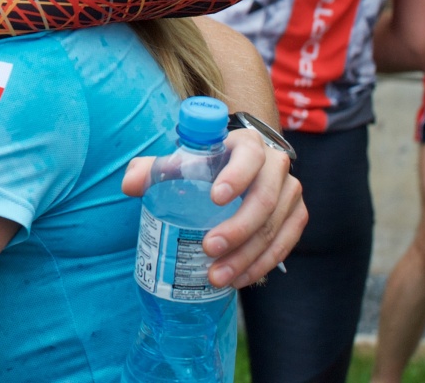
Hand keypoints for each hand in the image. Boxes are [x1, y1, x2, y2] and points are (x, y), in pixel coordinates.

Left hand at [122, 128, 305, 287]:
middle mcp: (275, 164)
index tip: (214, 198)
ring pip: (274, 227)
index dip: (235, 176)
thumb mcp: (180, 162)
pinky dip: (262, 264)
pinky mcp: (296, 216)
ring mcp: (289, 192)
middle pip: (263, 200)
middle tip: (208, 248)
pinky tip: (239, 280)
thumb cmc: (204, 165)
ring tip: (217, 276)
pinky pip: (285, 244)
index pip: (247, 156)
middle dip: (237, 229)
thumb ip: (153, 170)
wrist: (240, 166)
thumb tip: (129, 184)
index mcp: (247, 144)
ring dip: (247, 256)